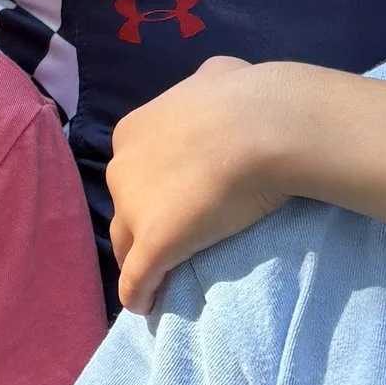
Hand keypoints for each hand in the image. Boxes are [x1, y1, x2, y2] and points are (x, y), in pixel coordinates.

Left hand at [109, 56, 300, 310]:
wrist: (263, 126)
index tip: (174, 197)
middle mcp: (122, 169)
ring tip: (158, 277)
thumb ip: (205, 85)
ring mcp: (135, 209)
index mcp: (132, 131)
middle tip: (172, 235)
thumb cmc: (245, 97)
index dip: (151, 187)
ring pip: (126, 245)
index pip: (132, 171)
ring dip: (140, 259)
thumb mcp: (218, 76)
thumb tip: (211, 82)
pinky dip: (140, 295)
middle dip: (141, 222)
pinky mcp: (154, 244)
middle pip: (124, 208)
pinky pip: (137, 280)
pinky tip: (147, 308)